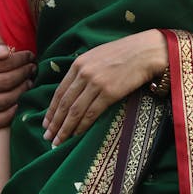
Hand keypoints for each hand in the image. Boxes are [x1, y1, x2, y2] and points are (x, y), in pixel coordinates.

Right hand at [0, 30, 35, 128]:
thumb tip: (4, 53)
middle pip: (7, 82)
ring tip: (29, 82)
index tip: (30, 56)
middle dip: (25, 74)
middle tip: (33, 68)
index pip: (4, 64)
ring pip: (6, 100)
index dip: (22, 60)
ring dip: (23, 91)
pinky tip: (19, 103)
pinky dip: (11, 114)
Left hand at [42, 30, 167, 145]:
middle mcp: (84, 73)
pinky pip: (91, 113)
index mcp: (78, 64)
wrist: (146, 51)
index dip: (51, 110)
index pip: (59, 91)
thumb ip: (83, 70)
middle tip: (48, 137)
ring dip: (65, 128)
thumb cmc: (124, 53)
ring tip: (58, 141)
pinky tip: (77, 134)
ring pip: (75, 111)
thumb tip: (72, 90)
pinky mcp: (110, 93)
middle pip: (65, 103)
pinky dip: (82, 126)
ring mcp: (96, 83)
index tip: (46, 123)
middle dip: (55, 123)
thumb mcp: (96, 56)